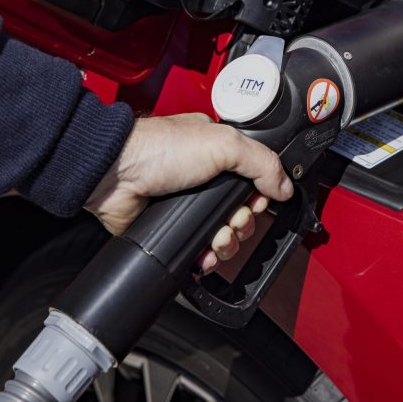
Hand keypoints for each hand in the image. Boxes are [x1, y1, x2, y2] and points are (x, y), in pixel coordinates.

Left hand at [84, 112, 292, 272]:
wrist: (116, 174)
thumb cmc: (160, 149)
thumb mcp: (224, 144)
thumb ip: (262, 163)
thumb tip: (286, 187)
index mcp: (217, 153)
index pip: (253, 179)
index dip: (259, 196)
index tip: (256, 202)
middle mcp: (203, 179)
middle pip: (240, 212)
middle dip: (242, 223)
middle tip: (233, 221)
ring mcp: (186, 205)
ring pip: (222, 235)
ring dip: (226, 243)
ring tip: (218, 239)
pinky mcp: (171, 228)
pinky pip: (197, 250)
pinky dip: (206, 258)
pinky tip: (206, 255)